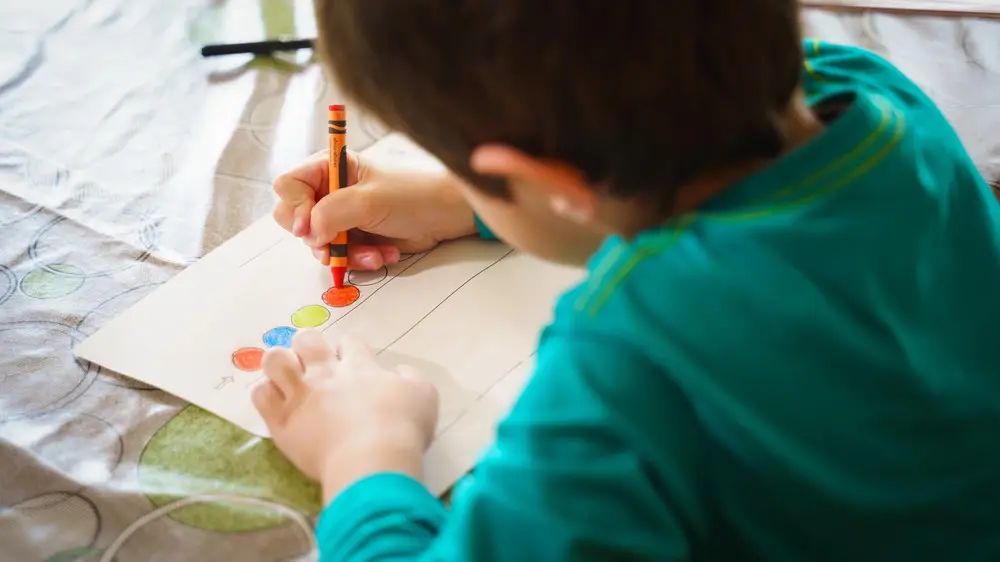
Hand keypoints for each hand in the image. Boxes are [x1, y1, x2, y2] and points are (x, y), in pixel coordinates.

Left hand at [251, 330, 439, 502]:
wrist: (373, 460)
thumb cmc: (403, 428)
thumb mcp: (424, 395)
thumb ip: (410, 378)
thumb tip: (399, 372)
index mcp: (360, 366)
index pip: (349, 341)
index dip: (349, 349)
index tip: (353, 364)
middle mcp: (326, 373)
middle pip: (307, 339)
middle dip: (309, 346)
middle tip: (316, 366)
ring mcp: (301, 395)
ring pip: (275, 360)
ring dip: (281, 364)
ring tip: (290, 380)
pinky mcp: (282, 421)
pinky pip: (260, 394)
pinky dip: (267, 394)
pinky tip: (278, 403)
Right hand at [272, 150, 477, 268]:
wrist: (445, 216)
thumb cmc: (413, 195)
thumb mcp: (369, 201)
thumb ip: (332, 214)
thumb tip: (308, 234)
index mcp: (329, 168)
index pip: (289, 185)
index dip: (295, 207)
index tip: (310, 226)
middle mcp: (329, 191)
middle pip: (295, 218)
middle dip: (318, 237)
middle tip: (335, 246)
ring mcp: (340, 216)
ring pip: (318, 244)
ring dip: (344, 254)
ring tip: (373, 252)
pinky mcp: (353, 238)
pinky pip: (340, 257)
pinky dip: (358, 260)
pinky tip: (383, 254)